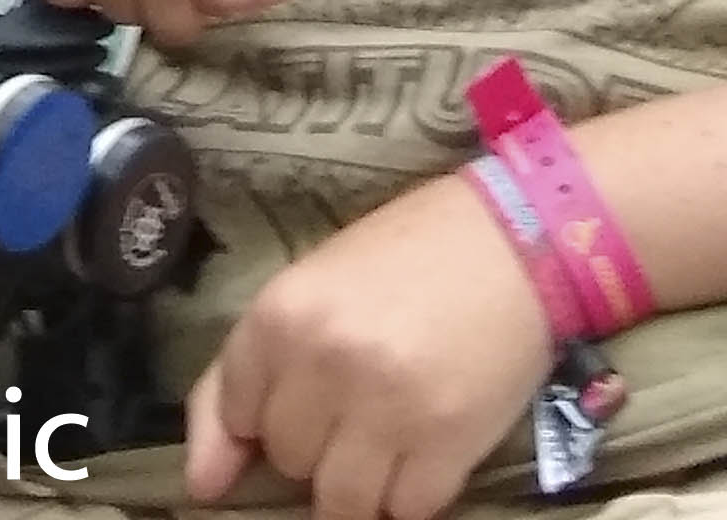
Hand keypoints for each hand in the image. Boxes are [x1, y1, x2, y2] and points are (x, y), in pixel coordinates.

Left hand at [184, 174, 555, 519]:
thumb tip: (203, 485)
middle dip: (318, 440)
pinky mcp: (444, 448)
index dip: (265, 413)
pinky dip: (412, 491)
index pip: (233, 413)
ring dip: (362, 478)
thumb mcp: (320, 283)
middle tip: (363, 394)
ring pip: (339, 503)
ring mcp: (385, 410)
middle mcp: (325, 363)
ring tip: (393, 426)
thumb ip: (256, 370)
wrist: (523, 235)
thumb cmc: (414, 251)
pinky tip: (430, 441)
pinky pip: (403, 512)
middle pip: (287, 461)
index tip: (301, 398)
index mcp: (283, 312)